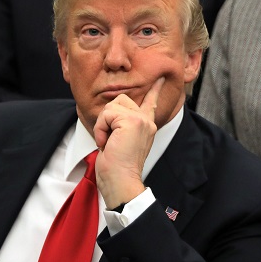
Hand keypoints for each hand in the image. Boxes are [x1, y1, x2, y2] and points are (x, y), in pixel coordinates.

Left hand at [92, 77, 163, 207]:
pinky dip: (101, 129)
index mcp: (146, 126)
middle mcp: (147, 121)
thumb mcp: (120, 142)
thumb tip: (112, 114)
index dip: (154, 89)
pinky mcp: (132, 121)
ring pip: (111, 106)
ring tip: (109, 143)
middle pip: (120, 100)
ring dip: (103, 125)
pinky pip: (106, 115)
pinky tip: (108, 143)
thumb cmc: (116, 169)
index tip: (160, 78)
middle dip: (107, 118)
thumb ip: (121, 126)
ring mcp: (141, 120)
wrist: (121, 183)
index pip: (150, 102)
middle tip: (110, 140)